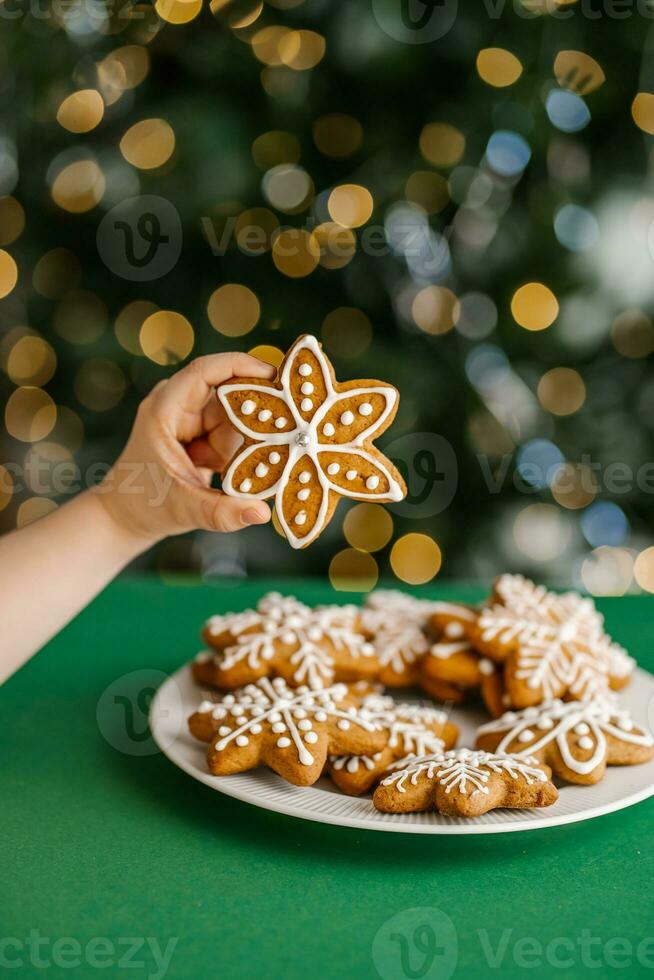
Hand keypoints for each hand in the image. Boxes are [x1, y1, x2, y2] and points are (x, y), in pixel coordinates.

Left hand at [95, 353, 275, 546]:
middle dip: (257, 415)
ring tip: (244, 470)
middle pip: (230, 396)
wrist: (127, 514)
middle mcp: (179, 407)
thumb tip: (261, 512)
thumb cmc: (145, 505)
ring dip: (248, 443)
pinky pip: (235, 434)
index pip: (204, 372)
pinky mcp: (203, 432)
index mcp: (165, 411)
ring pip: (237, 419)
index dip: (240, 366)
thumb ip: (222, 512)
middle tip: (288, 433)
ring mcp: (192, 418)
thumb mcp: (184, 510)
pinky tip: (243, 471)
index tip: (276, 376)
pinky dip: (244, 451)